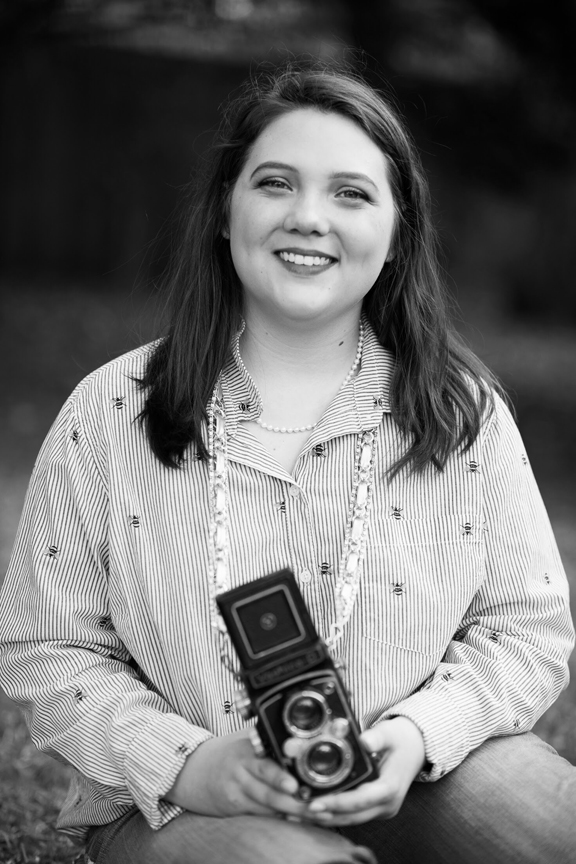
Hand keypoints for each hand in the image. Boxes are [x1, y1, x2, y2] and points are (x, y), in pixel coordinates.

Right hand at [164, 728, 307, 819]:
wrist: (189, 769)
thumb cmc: (225, 752)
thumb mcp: (244, 739)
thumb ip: (267, 740)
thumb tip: (300, 740)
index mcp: (245, 750)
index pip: (265, 765)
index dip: (281, 777)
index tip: (295, 785)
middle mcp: (240, 772)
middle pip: (269, 792)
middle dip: (295, 801)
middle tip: (315, 806)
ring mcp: (236, 792)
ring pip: (267, 807)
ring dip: (292, 812)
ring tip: (314, 814)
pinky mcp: (234, 807)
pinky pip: (260, 814)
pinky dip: (279, 817)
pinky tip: (295, 819)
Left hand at [304, 716, 425, 826]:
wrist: (416, 748)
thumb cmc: (401, 739)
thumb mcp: (390, 733)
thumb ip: (377, 737)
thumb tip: (364, 740)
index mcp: (390, 787)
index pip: (360, 801)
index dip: (337, 803)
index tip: (315, 802)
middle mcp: (387, 804)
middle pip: (352, 816)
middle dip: (325, 815)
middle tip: (298, 810)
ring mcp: (382, 809)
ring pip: (351, 820)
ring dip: (326, 817)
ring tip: (300, 812)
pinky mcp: (376, 809)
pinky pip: (353, 816)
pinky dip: (334, 813)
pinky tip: (315, 810)